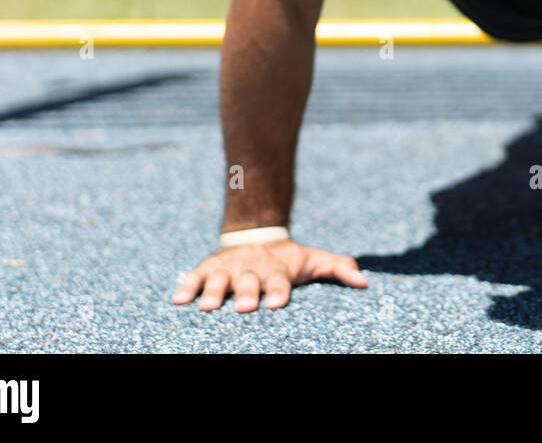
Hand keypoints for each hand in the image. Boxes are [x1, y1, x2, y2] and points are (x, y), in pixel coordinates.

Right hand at [173, 240, 367, 311]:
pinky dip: (186, 287)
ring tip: (209, 306)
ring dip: (214, 292)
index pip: (280, 281)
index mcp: (277, 269)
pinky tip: (178, 300)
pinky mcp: (208, 269)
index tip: (278, 303)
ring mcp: (228, 268)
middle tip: (246, 306)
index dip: (279, 291)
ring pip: (220, 280)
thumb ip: (337, 268)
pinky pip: (194, 278)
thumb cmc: (288, 260)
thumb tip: (364, 281)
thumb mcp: (313, 260)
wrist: (257, 235)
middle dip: (247, 293)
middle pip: (249, 281)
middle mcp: (251, 268)